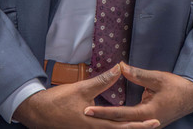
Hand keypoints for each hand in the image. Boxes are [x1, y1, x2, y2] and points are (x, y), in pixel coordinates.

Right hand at [13, 64, 160, 128]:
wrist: (38, 112)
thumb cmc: (58, 101)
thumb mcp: (81, 89)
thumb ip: (102, 81)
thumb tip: (119, 69)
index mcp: (96, 124)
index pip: (123, 126)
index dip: (140, 124)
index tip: (154, 121)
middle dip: (137, 128)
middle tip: (154, 124)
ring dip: (126, 128)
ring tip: (140, 124)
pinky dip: (114, 127)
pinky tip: (118, 123)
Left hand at [83, 63, 192, 127]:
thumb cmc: (177, 87)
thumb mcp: (158, 78)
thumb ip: (138, 75)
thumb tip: (120, 67)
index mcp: (148, 114)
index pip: (120, 114)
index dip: (103, 112)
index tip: (87, 109)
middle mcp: (147, 123)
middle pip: (119, 123)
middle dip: (101, 118)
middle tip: (83, 113)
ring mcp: (148, 124)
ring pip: (125, 125)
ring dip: (109, 120)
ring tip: (91, 115)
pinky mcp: (149, 122)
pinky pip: (131, 123)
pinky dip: (119, 121)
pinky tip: (107, 117)